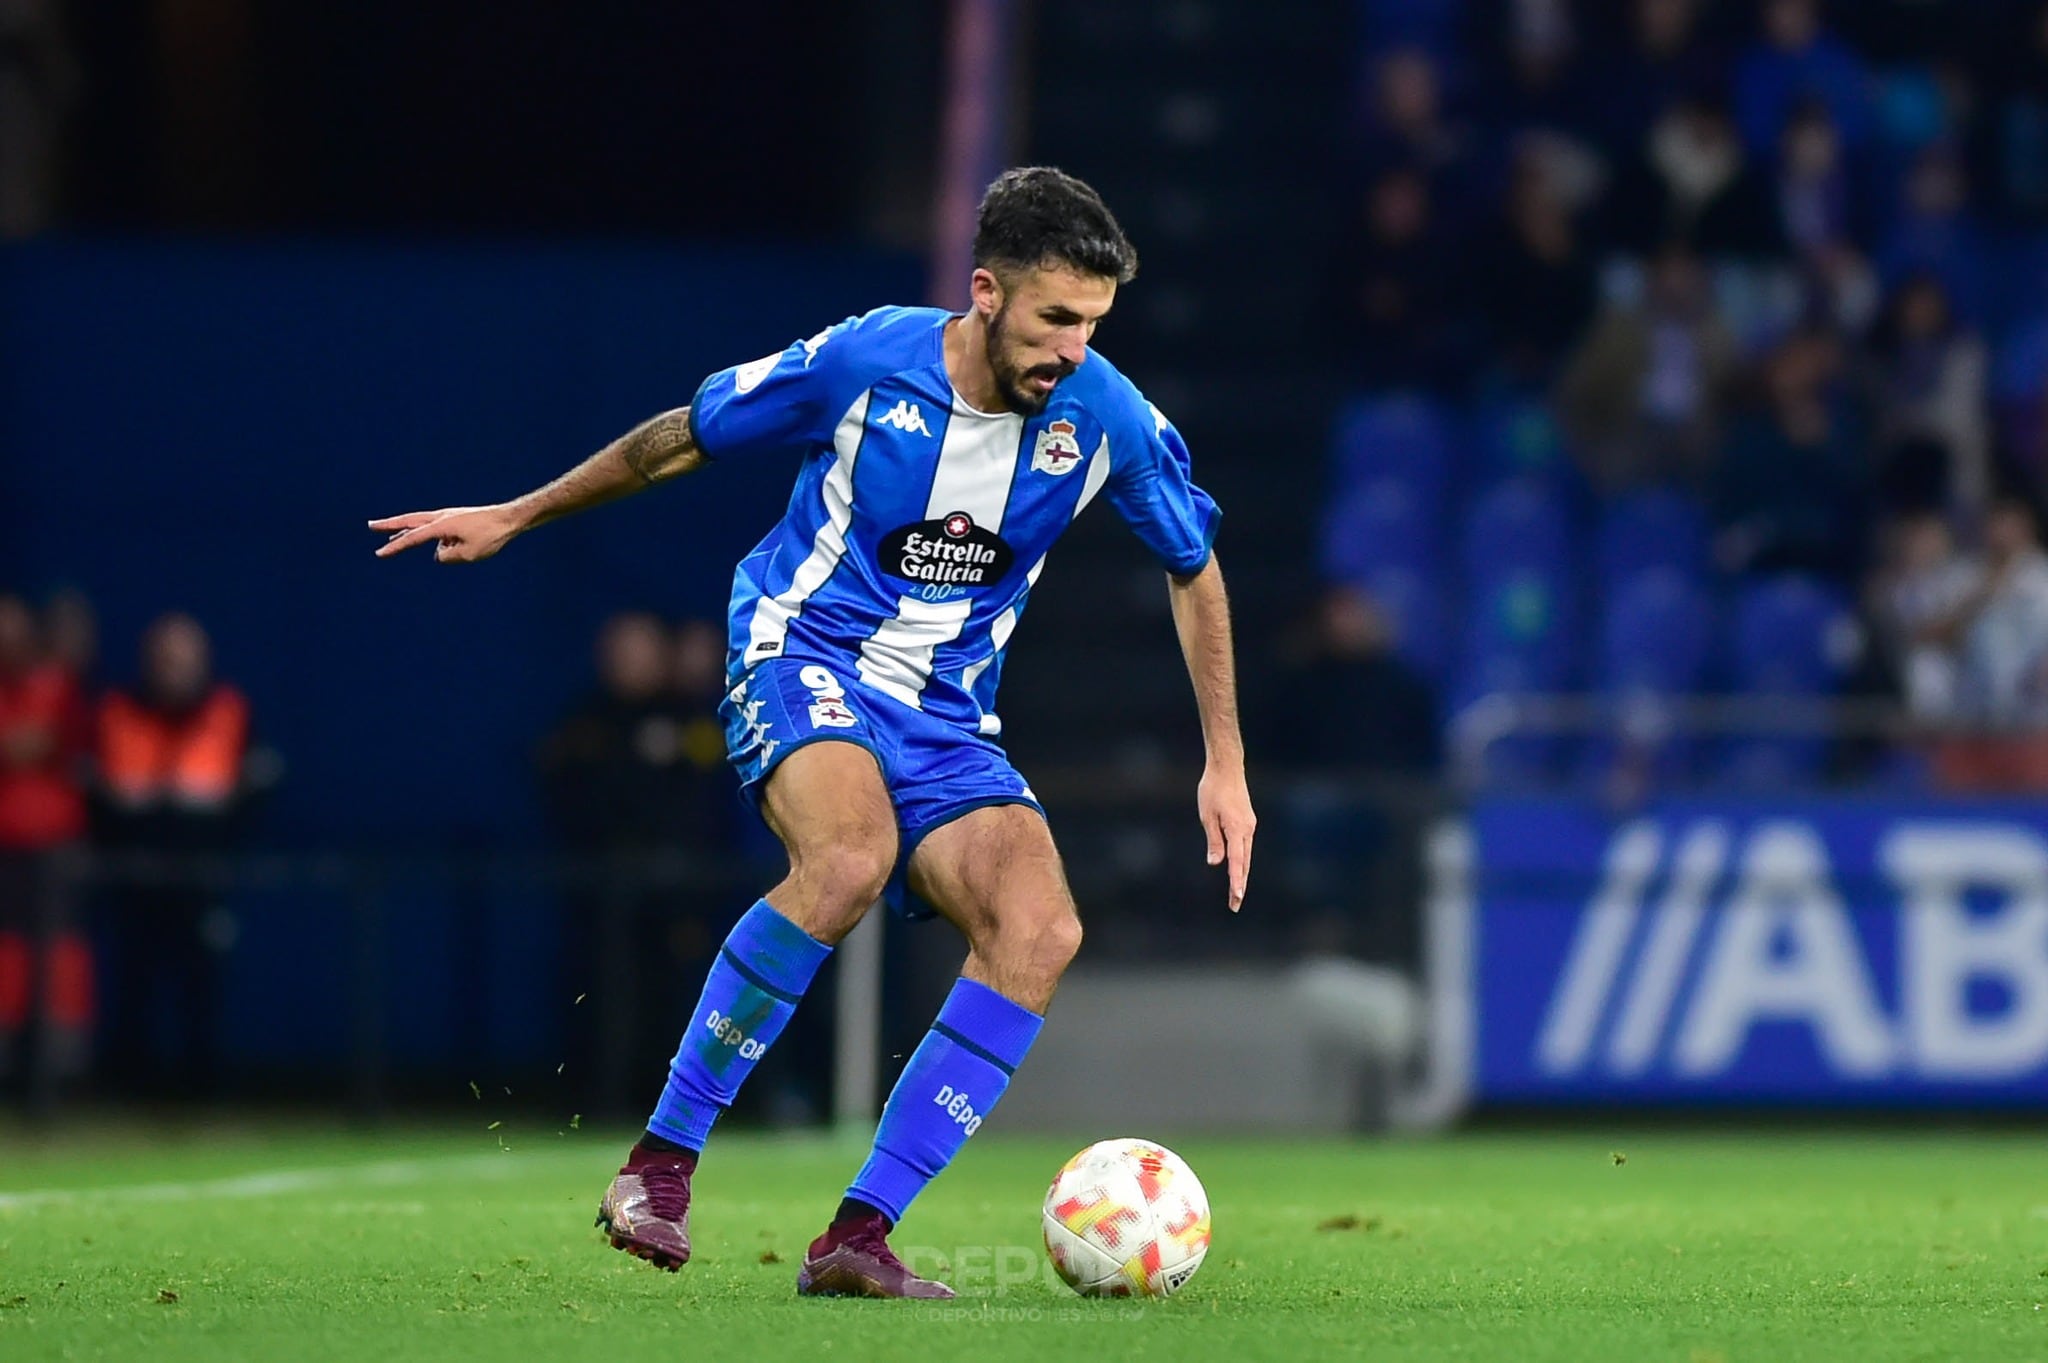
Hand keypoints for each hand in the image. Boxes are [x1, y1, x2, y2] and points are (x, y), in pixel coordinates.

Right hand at [367, 505, 522, 562]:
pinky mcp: (456, 519)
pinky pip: (440, 532)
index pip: (412, 538)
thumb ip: (447, 557)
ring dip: (408, 532)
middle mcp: (441, 517)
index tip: (379, 553)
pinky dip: (437, 540)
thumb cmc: (490, 536)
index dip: (394, 547)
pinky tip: (448, 547)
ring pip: (422, 525)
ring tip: (392, 539)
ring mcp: (448, 516)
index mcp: (441, 525)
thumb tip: (439, 554)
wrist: (508, 519)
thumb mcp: (467, 554)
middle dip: (389, 525)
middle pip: (409, 521)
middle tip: (371, 526)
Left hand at [1197, 764, 1254, 911]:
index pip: (1237, 862)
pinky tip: (1237, 868)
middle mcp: (1247, 830)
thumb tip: (1215, 863)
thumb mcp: (1207, 816)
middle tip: (1235, 905)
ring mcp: (1249, 826)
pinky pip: (1245, 845)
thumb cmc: (1213, 790)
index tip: (1236, 898)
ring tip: (1236, 893)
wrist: (1227, 768)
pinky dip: (1242, 860)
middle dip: (1240, 885)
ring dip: (1241, 874)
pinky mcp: (1247, 821)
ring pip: (1246, 856)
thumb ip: (1214, 841)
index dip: (1236, 882)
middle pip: (1244, 864)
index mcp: (1237, 830)